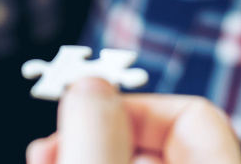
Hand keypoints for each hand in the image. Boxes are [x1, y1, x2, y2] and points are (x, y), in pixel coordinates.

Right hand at [27, 78, 240, 163]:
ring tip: (44, 159)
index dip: (137, 106)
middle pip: (154, 138)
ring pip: (129, 160)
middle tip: (50, 148)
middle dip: (96, 131)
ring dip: (82, 150)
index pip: (195, 118)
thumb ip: (96, 142)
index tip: (87, 114)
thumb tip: (92, 85)